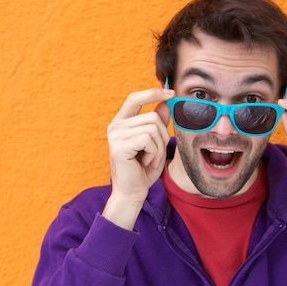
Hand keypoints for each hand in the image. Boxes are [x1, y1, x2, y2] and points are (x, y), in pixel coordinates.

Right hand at [102, 87, 173, 228]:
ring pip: (152, 128)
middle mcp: (115, 126)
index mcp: (121, 122)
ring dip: (158, 147)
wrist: (132, 193)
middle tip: (156, 154)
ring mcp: (115, 135)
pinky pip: (147, 139)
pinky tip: (146, 162)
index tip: (170, 92)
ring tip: (150, 159)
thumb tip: (166, 102)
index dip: (152, 93)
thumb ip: (158, 122)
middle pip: (152, 116)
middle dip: (162, 136)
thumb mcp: (155, 143)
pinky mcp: (119, 146)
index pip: (135, 98)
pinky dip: (154, 153)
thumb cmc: (143, 169)